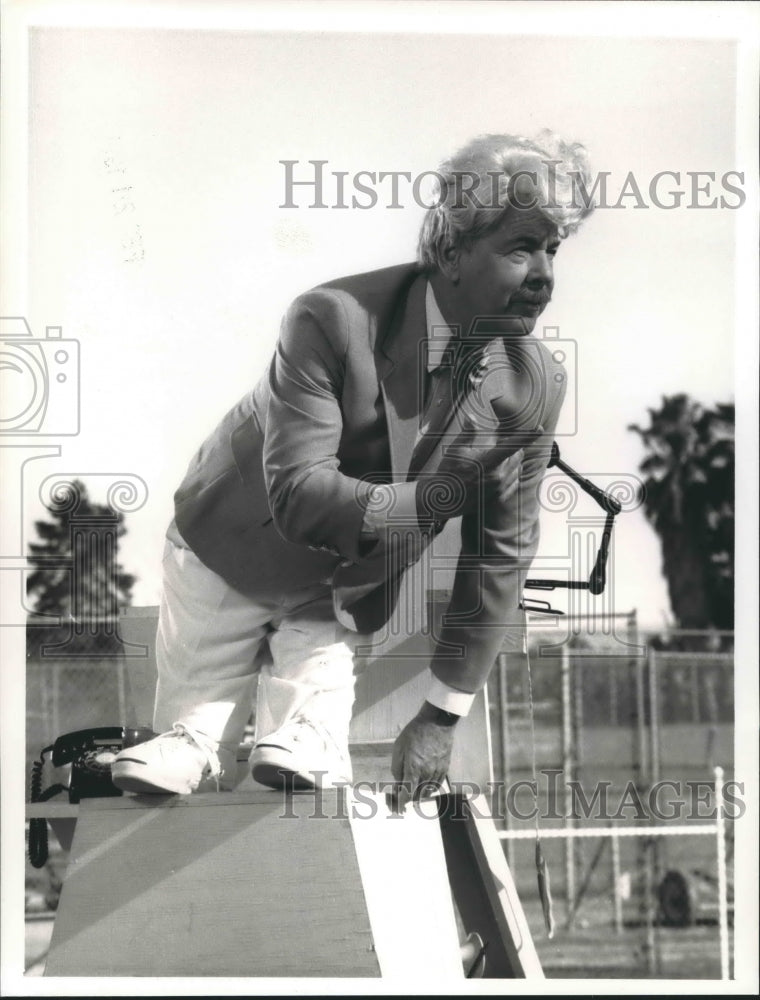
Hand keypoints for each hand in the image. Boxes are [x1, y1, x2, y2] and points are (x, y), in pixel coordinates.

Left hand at [391, 703, 457, 810]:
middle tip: (403, 795)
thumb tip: (398, 784)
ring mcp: (437, 772)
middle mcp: (427, 774)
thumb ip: (397, 768)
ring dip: (419, 794)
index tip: (398, 806)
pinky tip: (426, 788)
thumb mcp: (399, 748)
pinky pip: (437, 785)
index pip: (407, 793)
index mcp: (413, 769)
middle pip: (417, 794)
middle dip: (409, 797)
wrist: (436, 723)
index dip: (401, 802)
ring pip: (428, 792)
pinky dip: (430, 790)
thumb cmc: (414, 733)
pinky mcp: (445, 768)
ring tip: (413, 792)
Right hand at [417, 419, 541, 521]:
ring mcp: (500, 488)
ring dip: (512, 461)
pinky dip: (511, 474)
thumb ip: (468, 433)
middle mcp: (498, 476)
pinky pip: (514, 482)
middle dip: (512, 447)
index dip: (528, 436)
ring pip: (517, 468)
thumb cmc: (449, 473)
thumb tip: (472, 416)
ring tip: (494, 461)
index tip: (539, 428)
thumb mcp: (455, 450)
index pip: (513, 445)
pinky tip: (497, 473)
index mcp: (489, 462)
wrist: (444, 500)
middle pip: (518, 455)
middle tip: (496, 446)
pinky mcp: (499, 497)